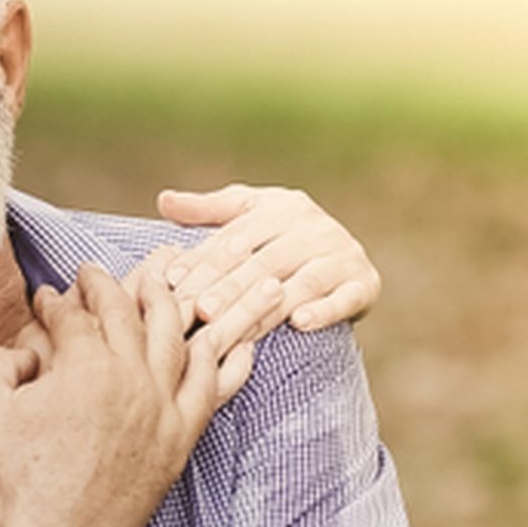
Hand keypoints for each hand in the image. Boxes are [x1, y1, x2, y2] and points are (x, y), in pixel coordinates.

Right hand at [0, 263, 241, 526]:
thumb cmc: (15, 483)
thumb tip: (15, 346)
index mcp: (86, 366)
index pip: (73, 315)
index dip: (54, 302)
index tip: (46, 297)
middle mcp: (133, 380)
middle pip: (128, 314)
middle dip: (107, 287)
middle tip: (93, 274)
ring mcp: (163, 411)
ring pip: (176, 340)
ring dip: (167, 304)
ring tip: (160, 285)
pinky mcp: (179, 442)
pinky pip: (210, 389)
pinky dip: (220, 360)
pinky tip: (223, 342)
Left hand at [156, 183, 381, 337]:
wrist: (346, 258)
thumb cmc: (284, 238)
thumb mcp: (250, 216)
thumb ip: (209, 211)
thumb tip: (163, 200)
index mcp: (282, 207)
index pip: (236, 238)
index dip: (204, 260)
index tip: (174, 282)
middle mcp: (314, 227)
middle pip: (264, 262)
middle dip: (230, 288)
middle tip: (201, 311)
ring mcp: (341, 254)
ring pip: (300, 283)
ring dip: (267, 306)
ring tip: (238, 327)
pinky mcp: (364, 282)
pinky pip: (344, 298)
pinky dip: (324, 311)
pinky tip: (301, 323)